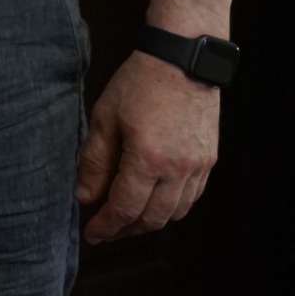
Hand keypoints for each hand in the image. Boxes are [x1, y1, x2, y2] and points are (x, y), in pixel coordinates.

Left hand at [77, 50, 219, 241]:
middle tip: (106, 231)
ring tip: (127, 220)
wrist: (182, 60)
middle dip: (126, 230)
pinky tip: (154, 203)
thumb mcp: (105, 117)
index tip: (91, 235)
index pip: (125, 208)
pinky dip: (171, 208)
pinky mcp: (209, 160)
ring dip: (150, 222)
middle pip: (152, 218)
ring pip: (175, 213)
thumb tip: (85, 197)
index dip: (106, 226)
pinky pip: (191, 197)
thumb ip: (95, 161)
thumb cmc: (139, 83)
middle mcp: (178, 168)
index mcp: (148, 158)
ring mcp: (198, 166)